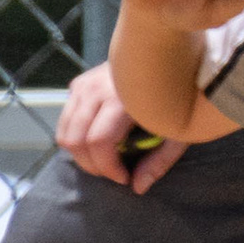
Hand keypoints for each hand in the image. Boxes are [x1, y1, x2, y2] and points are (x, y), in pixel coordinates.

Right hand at [56, 62, 180, 193]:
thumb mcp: (178, 129)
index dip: (107, 168)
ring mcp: (85, 83)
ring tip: (105, 159)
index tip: (124, 178)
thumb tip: (137, 188)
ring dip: (80, 154)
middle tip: (113, 172)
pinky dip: (76, 137)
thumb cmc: (178, 94)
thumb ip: (159, 160)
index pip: (99, 142)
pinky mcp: (79, 82)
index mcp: (124, 98)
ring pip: (64, 132)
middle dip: (92, 165)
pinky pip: (66, 118)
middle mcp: (97, 88)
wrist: (168, 54)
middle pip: (75, 140)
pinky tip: (99, 139)